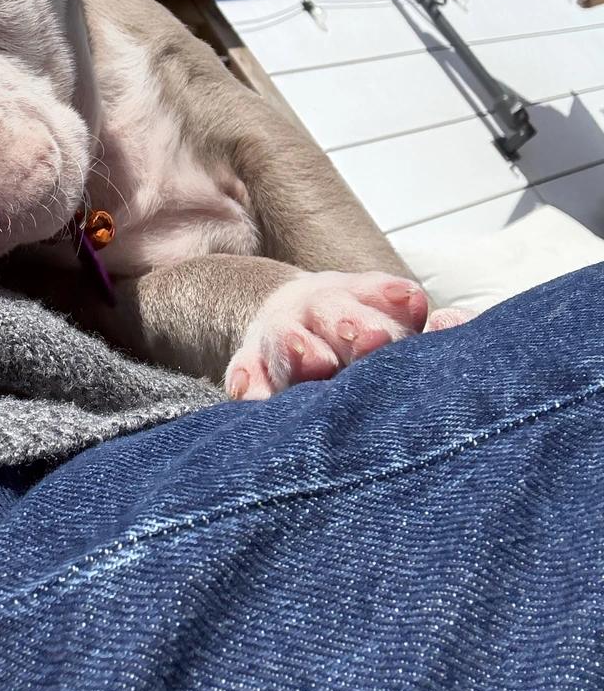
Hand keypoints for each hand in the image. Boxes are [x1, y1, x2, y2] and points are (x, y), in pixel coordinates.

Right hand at [225, 270, 470, 399]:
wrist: (290, 315)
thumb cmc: (356, 329)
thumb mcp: (389, 315)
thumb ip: (420, 321)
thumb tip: (444, 318)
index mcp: (356, 299)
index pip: (375, 295)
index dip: (391, 299)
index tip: (413, 305)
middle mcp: (316, 313)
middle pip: (331, 312)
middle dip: (352, 324)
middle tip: (374, 338)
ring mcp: (279, 340)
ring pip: (285, 341)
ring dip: (299, 349)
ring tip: (315, 360)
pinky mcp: (250, 368)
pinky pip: (245, 374)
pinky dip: (249, 384)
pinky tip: (254, 396)